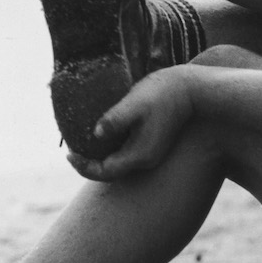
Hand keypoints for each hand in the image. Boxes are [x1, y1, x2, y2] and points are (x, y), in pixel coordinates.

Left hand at [67, 66, 196, 180]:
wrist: (193, 89)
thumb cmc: (164, 93)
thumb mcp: (136, 102)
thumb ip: (116, 118)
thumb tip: (96, 132)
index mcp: (140, 155)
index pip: (105, 172)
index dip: (83, 167)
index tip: (68, 153)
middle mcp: (145, 159)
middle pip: (110, 171)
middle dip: (88, 163)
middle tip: (70, 149)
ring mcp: (150, 152)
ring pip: (118, 162)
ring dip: (98, 155)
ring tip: (81, 142)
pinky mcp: (152, 143)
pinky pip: (125, 152)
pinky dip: (110, 147)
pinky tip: (101, 132)